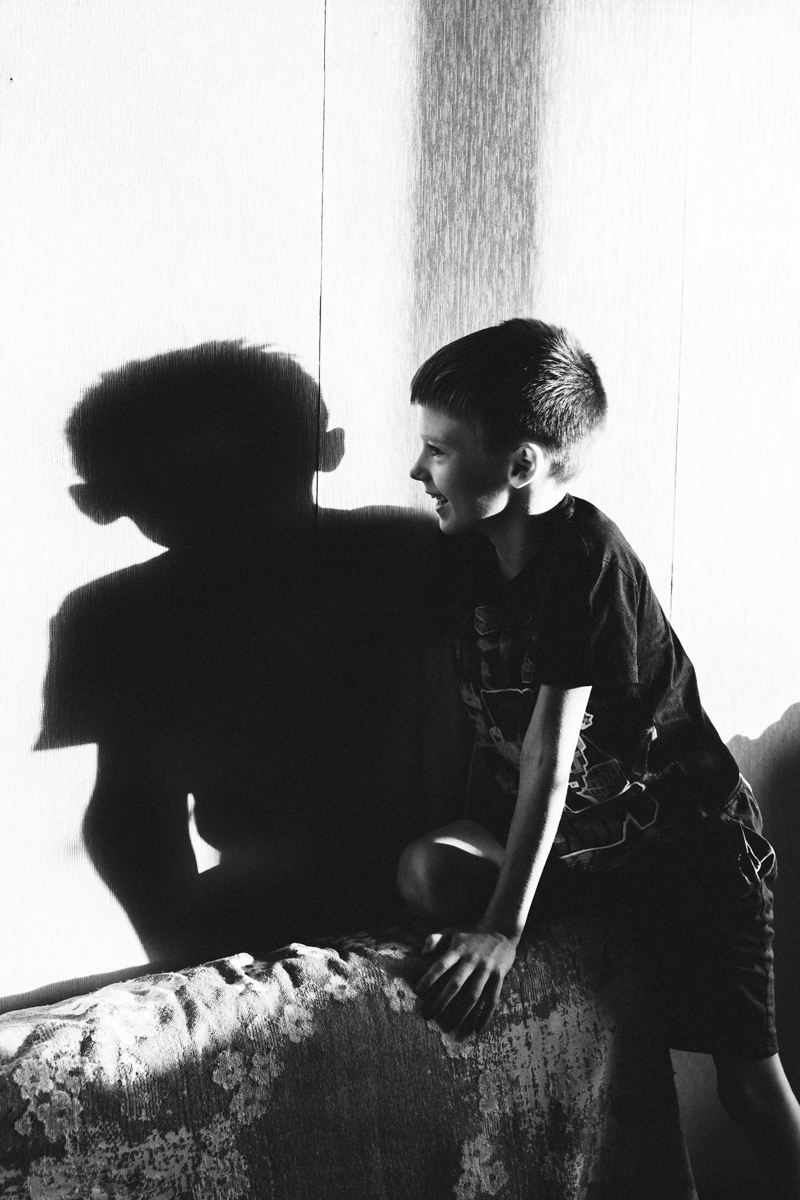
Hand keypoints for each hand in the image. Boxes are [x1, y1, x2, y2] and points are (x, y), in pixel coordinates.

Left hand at [415, 920, 518, 1035]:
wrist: (501, 928)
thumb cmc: (472, 933)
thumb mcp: (453, 931)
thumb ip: (436, 939)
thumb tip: (422, 952)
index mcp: (459, 949)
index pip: (441, 965)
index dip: (429, 978)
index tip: (418, 991)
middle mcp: (472, 960)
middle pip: (455, 985)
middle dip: (441, 1002)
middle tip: (428, 1016)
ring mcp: (486, 969)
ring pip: (473, 996)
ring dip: (460, 1014)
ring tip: (448, 1027)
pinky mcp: (499, 976)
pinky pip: (492, 999)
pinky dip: (485, 1015)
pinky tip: (476, 1029)